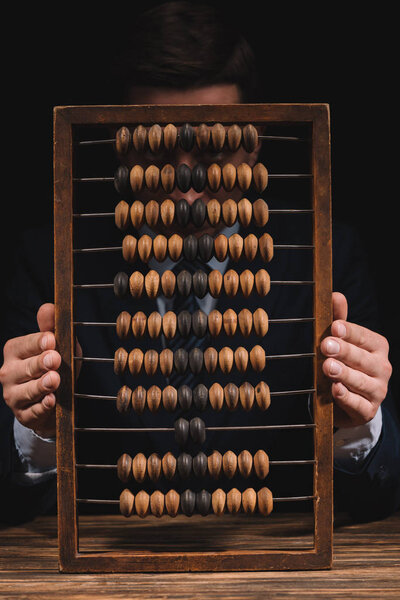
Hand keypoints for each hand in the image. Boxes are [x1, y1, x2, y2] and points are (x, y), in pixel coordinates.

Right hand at [0, 303, 81, 437]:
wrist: (54, 400)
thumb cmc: (55, 366)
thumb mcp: (57, 346)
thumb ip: (51, 328)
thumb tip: (48, 307)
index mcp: (14, 351)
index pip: (24, 345)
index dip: (38, 343)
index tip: (51, 340)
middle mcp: (8, 373)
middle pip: (25, 368)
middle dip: (40, 363)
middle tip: (55, 359)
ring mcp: (13, 396)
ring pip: (27, 391)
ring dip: (41, 385)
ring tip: (54, 380)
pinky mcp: (23, 415)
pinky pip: (33, 411)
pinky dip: (43, 407)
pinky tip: (52, 401)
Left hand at [321, 293, 391, 427]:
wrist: (349, 401)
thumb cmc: (346, 364)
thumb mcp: (342, 342)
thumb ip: (339, 320)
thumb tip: (336, 295)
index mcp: (377, 347)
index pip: (364, 337)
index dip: (349, 332)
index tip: (334, 327)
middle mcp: (382, 368)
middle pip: (362, 359)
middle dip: (344, 352)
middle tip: (326, 346)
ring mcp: (377, 391)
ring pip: (361, 381)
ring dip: (344, 374)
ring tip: (328, 367)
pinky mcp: (367, 411)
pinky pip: (357, 404)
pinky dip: (346, 398)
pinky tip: (335, 391)